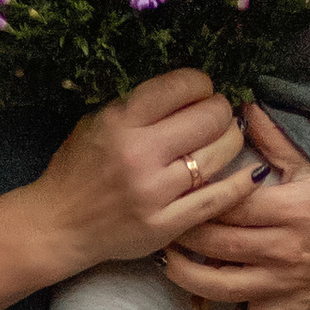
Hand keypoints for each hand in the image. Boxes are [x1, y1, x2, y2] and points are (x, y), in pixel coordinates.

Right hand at [36, 65, 246, 270]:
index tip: (201, 91)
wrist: (59, 225)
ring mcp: (155, 192)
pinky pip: (218, 199)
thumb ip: (139, 107)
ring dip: (231, 141)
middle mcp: (139, 154)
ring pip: (219, 155)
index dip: (201, 84)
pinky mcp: (166, 224)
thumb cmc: (78, 169)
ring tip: (226, 139)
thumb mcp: (97, 122)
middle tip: (217, 115)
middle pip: (209, 117)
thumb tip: (190, 91)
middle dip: (221, 111)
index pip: (181, 86)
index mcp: (120, 122)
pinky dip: (241, 183)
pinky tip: (250, 172)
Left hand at [159, 104, 309, 309]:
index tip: (173, 181)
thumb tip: (243, 107)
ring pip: (219, 286)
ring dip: (185, 275)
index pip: (227, 203)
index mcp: (286, 210)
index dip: (197, 194)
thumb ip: (277, 140)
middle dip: (180, 231)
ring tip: (164, 260)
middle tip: (155, 218)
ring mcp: (281, 285)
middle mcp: (279, 250)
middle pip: (214, 243)